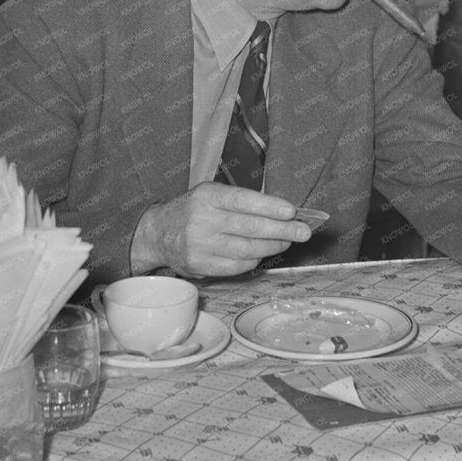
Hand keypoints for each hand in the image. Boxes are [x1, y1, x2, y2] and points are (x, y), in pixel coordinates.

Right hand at [133, 182, 311, 277]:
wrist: (158, 232)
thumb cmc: (195, 210)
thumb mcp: (212, 194)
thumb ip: (242, 202)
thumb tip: (283, 212)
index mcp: (208, 196)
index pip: (243, 201)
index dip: (270, 206)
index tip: (292, 211)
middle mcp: (203, 220)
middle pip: (250, 227)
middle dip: (282, 230)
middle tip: (303, 232)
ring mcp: (201, 245)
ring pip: (247, 249)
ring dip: (272, 246)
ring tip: (287, 242)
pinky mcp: (201, 265)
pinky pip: (237, 266)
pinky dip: (254, 261)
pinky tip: (262, 255)